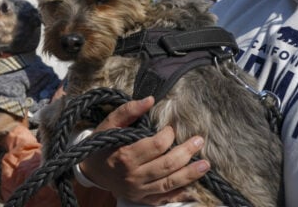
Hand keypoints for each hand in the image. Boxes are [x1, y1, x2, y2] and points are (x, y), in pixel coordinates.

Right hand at [80, 97, 209, 204]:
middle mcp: (133, 176)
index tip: (171, 128)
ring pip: (170, 183)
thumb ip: (128, 111)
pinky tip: (194, 186)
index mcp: (124, 156)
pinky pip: (165, 198)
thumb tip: (150, 99)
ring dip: (190, 174)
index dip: (168, 135)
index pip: (156, 146)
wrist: (91, 170)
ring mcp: (139, 190)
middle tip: (199, 141)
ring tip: (205, 164)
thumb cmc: (101, 144)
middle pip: (167, 165)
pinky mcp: (142, 199)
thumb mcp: (109, 124)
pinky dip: (181, 193)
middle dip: (186, 152)